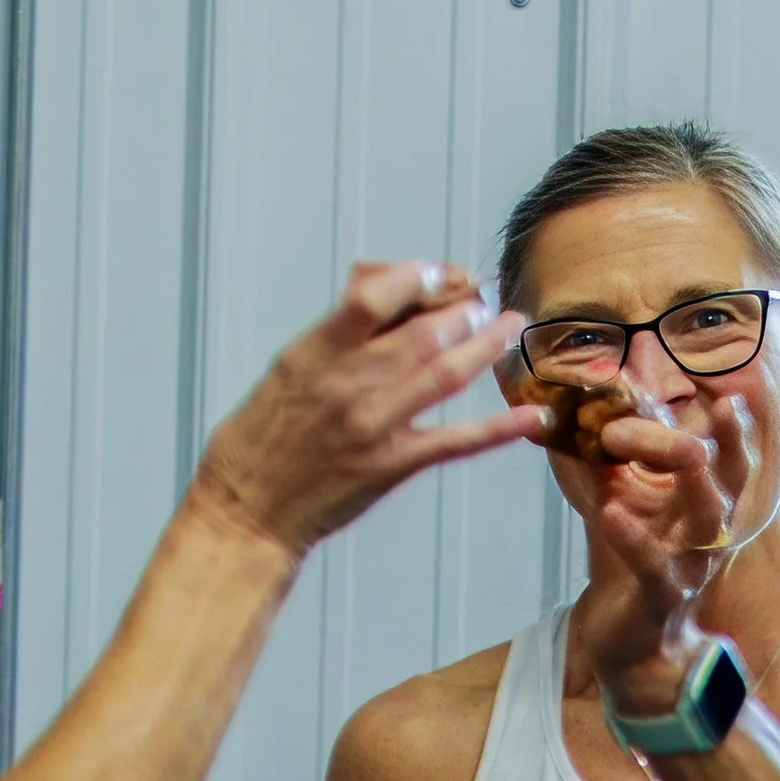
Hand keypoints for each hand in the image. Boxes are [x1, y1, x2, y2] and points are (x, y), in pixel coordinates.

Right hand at [192, 264, 542, 557]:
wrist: (247, 508)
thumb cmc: (260, 437)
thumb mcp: (287, 369)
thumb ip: (336, 338)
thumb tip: (381, 298)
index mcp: (317, 351)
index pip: (374, 294)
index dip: (415, 276)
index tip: (436, 272)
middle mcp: (350, 383)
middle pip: (426, 331)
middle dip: (465, 311)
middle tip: (483, 303)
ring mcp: (375, 424)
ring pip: (448, 373)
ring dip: (488, 346)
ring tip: (511, 327)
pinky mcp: (393, 464)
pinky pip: (457, 440)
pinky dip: (500, 427)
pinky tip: (532, 415)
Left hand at [579, 395, 755, 694]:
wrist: (632, 645)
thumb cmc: (630, 565)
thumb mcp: (622, 504)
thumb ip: (610, 460)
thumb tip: (577, 405)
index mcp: (702, 509)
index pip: (727, 463)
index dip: (734, 430)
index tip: (732, 392)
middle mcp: (705, 534)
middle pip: (729, 485)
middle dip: (733, 445)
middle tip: (727, 406)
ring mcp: (688, 567)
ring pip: (705, 523)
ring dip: (697, 485)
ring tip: (687, 451)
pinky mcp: (659, 597)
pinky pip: (653, 566)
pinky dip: (635, 539)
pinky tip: (613, 511)